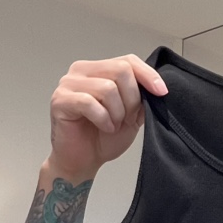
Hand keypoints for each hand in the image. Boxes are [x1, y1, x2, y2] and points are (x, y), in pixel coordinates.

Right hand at [47, 54, 168, 175]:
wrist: (83, 161)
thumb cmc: (102, 138)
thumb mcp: (132, 116)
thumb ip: (142, 98)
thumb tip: (157, 87)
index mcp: (99, 70)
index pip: (128, 61)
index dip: (148, 75)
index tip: (161, 92)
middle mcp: (82, 71)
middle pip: (121, 71)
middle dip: (131, 100)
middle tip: (125, 119)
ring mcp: (69, 84)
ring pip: (107, 88)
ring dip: (117, 113)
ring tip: (112, 125)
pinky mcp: (61, 100)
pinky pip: (90, 103)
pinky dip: (103, 119)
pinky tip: (104, 127)